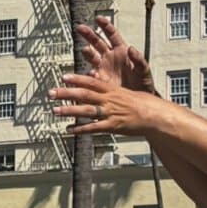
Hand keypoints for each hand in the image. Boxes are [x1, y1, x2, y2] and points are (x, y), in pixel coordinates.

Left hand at [49, 70, 166, 135]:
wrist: (156, 116)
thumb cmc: (144, 103)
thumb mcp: (127, 92)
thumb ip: (112, 90)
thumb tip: (101, 86)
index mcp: (113, 89)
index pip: (91, 81)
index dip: (77, 78)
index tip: (63, 77)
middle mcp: (109, 99)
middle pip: (84, 94)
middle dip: (66, 93)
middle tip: (51, 93)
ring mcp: (110, 113)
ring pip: (86, 111)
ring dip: (69, 110)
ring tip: (55, 110)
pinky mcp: (112, 126)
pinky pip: (94, 128)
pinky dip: (80, 129)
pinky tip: (69, 130)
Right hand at [75, 17, 154, 91]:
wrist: (137, 101)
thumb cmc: (143, 83)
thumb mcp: (144, 71)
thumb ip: (139, 59)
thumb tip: (131, 48)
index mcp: (121, 51)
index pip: (112, 35)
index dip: (105, 26)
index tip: (98, 18)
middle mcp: (110, 57)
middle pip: (97, 42)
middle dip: (89, 34)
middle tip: (80, 28)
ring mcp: (103, 68)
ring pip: (91, 56)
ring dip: (87, 52)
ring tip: (85, 50)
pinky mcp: (99, 80)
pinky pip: (91, 74)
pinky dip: (89, 73)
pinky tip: (90, 73)